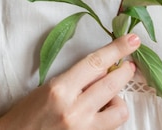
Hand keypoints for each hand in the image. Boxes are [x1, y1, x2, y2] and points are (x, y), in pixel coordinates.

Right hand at [0, 34, 140, 129]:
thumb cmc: (29, 113)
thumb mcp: (49, 87)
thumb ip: (78, 77)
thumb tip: (105, 67)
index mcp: (61, 90)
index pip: (96, 63)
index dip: (117, 49)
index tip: (133, 40)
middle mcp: (74, 111)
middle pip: (113, 85)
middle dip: (126, 72)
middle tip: (129, 66)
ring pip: (119, 111)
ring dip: (116, 102)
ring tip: (105, 101)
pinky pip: (110, 127)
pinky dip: (108, 118)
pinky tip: (97, 115)